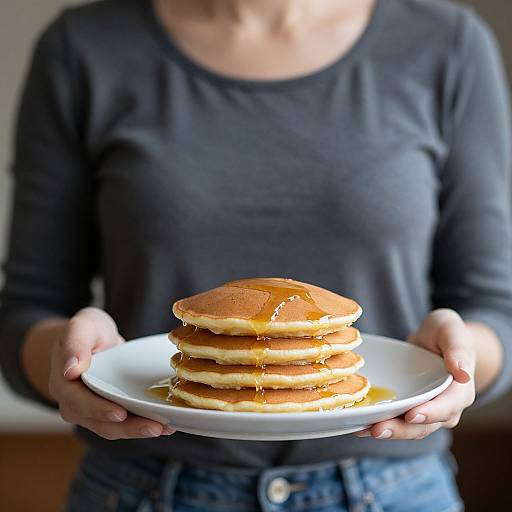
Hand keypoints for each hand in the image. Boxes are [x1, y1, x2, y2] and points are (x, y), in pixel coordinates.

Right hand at [49, 307, 174, 438]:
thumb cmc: (87, 330)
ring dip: (140, 431)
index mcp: (64, 385)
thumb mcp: (82, 326)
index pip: (80, 403)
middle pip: (101, 423)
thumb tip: (70, 370)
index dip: (99, 410)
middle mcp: (75, 405)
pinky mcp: (110, 411)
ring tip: (166, 427)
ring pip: (115, 428)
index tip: (120, 413)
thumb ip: (75, 344)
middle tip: (155, 427)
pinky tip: (167, 424)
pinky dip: (144, 424)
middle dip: (129, 427)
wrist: (92, 339)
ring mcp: (93, 412)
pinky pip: (125, 423)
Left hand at [356, 309, 475, 439]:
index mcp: (460, 391)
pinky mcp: (409, 409)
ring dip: (388, 432)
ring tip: (363, 430)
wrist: (433, 338)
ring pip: (409, 428)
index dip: (431, 413)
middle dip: (401, 429)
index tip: (412, 415)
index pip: (448, 407)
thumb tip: (463, 373)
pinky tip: (359, 425)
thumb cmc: (445, 332)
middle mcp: (445, 408)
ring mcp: (426, 411)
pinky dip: (379, 423)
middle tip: (377, 429)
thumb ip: (458, 350)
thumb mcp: (451, 331)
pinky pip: (396, 421)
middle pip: (425, 425)